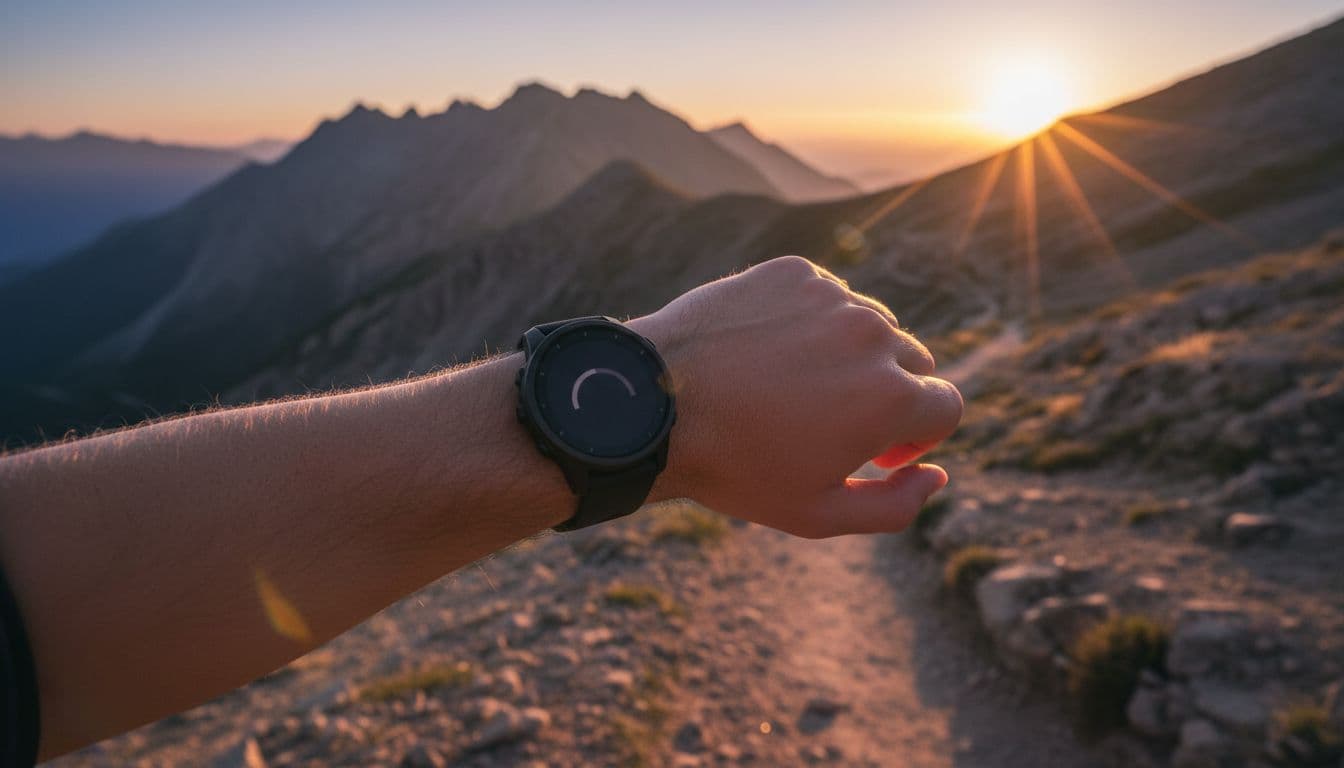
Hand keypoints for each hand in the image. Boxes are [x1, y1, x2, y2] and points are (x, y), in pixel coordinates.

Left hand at [632, 256, 962, 537]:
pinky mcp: (794, 273)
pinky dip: (812, 323)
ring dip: (851, 356)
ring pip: (870, 327)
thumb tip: (939, 476)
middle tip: (831, 423)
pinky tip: (769, 353)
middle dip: (888, 396)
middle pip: (913, 364)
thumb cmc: (736, 468)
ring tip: (794, 388)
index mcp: (893, 398)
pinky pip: (827, 298)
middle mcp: (873, 336)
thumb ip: (895, 506)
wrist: (653, 406)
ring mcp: (833, 298)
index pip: (946, 407)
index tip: (876, 451)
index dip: (916, 438)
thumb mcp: (819, 514)